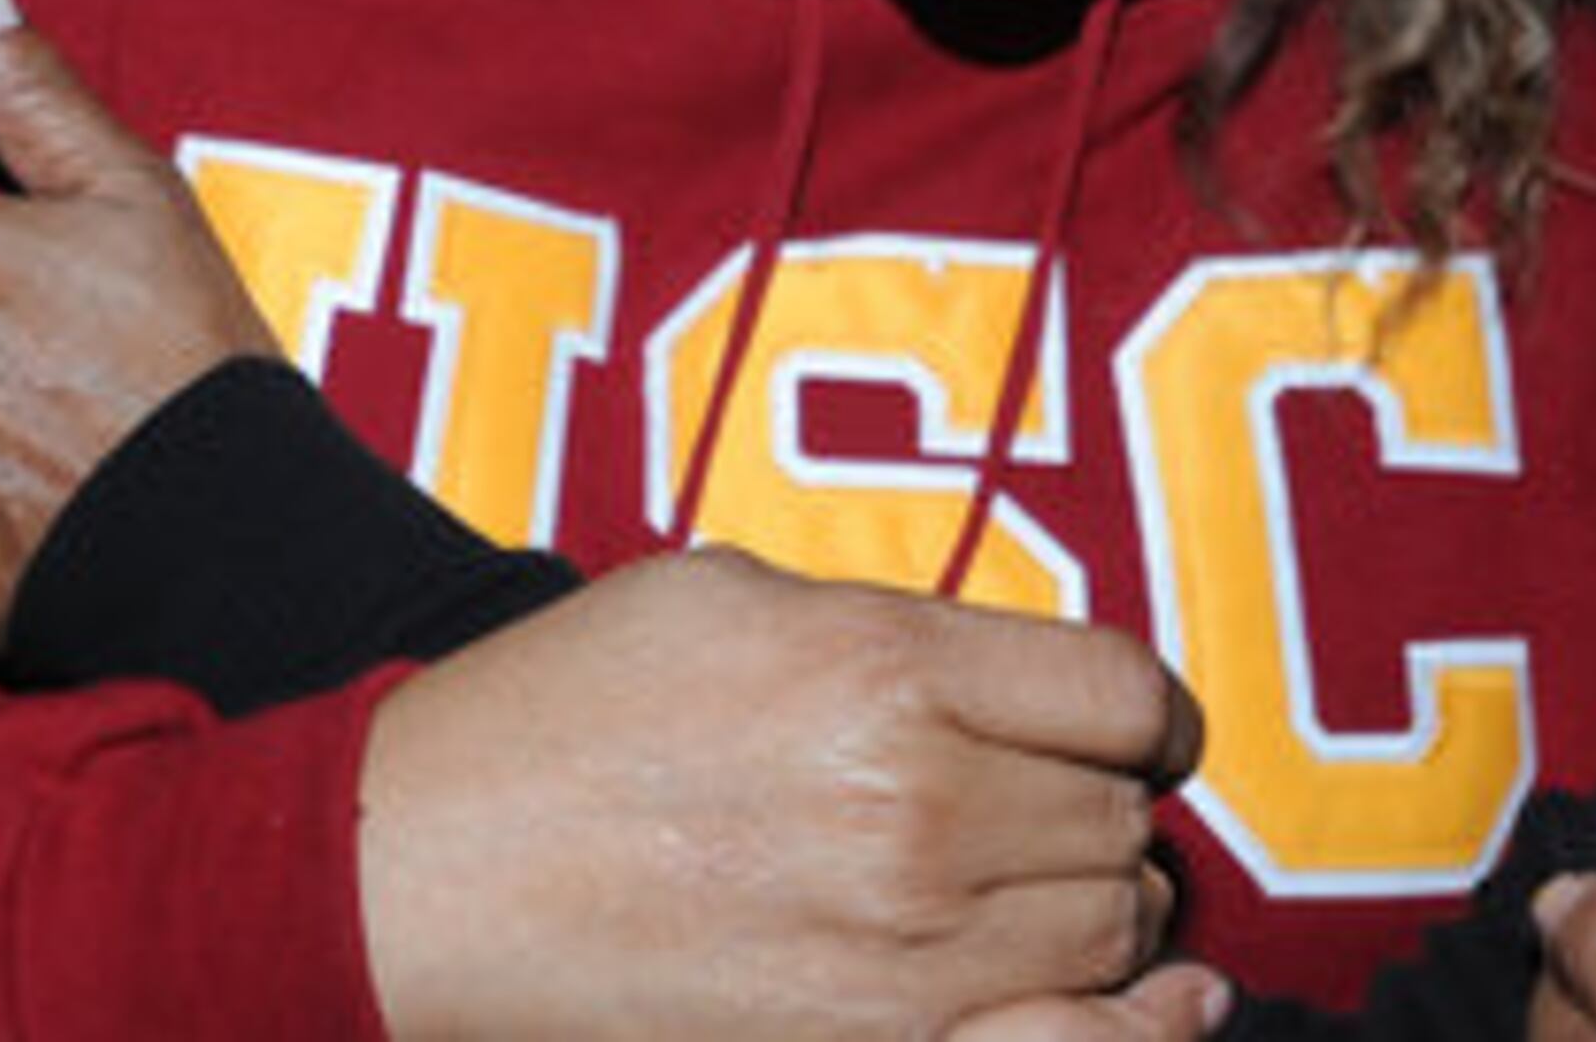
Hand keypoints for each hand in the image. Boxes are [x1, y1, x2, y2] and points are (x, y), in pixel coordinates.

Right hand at [358, 548, 1218, 1041]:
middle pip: (1119, 816)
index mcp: (883, 664)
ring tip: (1014, 889)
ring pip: (1112, 927)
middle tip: (1022, 806)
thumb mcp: (726, 597)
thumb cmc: (561, 715)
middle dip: (1091, 806)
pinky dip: (1136, 1029)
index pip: (1120, 692)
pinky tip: (1168, 1006)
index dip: (1140, 714)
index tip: (1122, 730)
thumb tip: (1012, 682)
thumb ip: (893, 626)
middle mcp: (919, 804)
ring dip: (1091, 906)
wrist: (427, 871)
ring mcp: (904, 948)